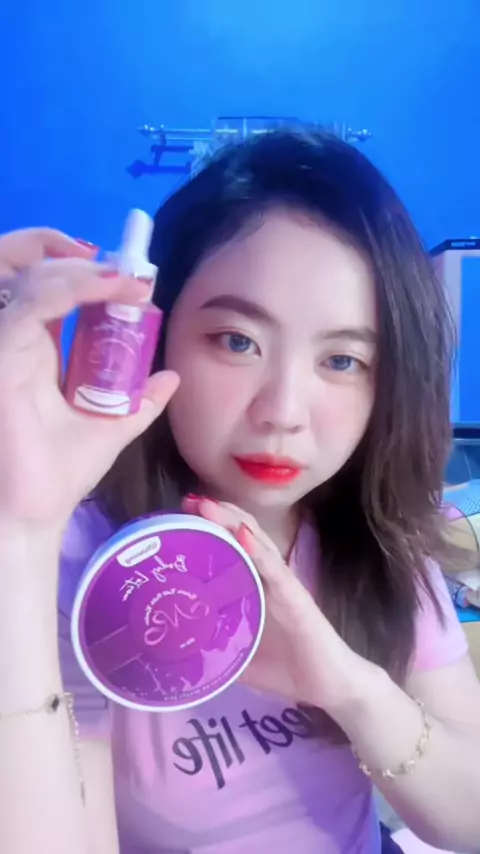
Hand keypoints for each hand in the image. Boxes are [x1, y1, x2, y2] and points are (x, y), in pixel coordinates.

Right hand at [0, 227, 178, 532]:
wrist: (37, 513)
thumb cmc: (63, 473)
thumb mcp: (114, 426)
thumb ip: (140, 401)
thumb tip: (173, 376)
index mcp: (40, 354)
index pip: (58, 296)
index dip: (91, 278)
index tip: (136, 282)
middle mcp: (21, 344)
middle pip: (43, 277)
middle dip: (87, 265)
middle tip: (133, 274)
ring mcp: (8, 349)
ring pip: (35, 282)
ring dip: (82, 272)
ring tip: (125, 280)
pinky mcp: (2, 359)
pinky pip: (29, 307)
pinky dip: (66, 290)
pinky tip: (104, 288)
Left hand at [182, 496, 377, 714]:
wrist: (331, 688)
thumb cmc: (287, 670)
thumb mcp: (239, 658)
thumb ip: (214, 649)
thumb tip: (178, 653)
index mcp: (257, 586)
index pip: (232, 546)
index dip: (210, 527)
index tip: (181, 513)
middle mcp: (270, 577)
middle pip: (242, 535)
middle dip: (216, 514)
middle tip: (187, 499)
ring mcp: (284, 584)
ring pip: (257, 543)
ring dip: (232, 521)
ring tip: (207, 505)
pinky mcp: (296, 598)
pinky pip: (275, 570)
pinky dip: (258, 551)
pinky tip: (243, 535)